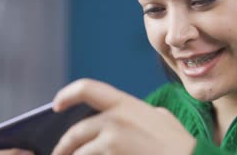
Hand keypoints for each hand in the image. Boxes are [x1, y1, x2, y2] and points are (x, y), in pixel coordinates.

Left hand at [51, 79, 195, 154]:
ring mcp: (112, 141)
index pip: (88, 89)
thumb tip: (124, 117)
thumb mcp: (161, 119)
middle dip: (64, 147)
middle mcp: (115, 119)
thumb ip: (140, 114)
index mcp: (127, 104)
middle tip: (59, 154)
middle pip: (76, 132)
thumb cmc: (180, 145)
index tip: (55, 105)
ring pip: (80, 153)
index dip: (67, 94)